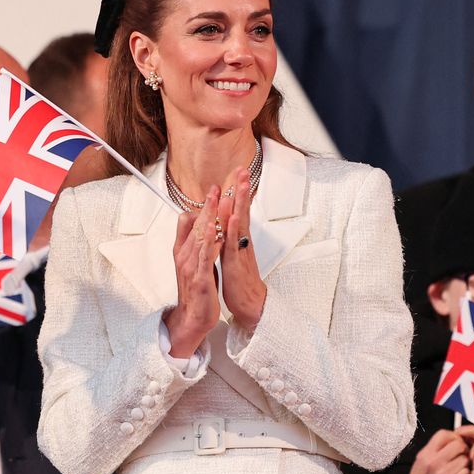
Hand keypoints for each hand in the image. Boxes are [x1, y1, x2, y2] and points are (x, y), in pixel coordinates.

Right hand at [164, 186, 221, 356]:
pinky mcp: (200, 278)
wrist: (192, 317)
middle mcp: (185, 256)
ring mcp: (192, 267)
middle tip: (215, 187)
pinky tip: (216, 230)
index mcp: (184, 251)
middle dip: (207, 206)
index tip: (213, 190)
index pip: (190, 223)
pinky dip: (211, 242)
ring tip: (217, 201)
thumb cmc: (196, 290)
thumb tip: (194, 222)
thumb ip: (192, 242)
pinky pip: (205, 257)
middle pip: (196, 226)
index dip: (202, 207)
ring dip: (209, 218)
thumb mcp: (192, 262)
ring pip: (200, 237)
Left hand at [219, 168, 266, 331]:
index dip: (237, 191)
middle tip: (242, 169)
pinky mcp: (235, 262)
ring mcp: (239, 250)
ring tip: (241, 184)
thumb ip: (228, 237)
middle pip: (242, 210)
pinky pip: (233, 242)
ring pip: (239, 222)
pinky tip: (233, 216)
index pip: (237, 209)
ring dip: (240, 202)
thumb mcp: (231, 253)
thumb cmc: (240, 280)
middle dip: (241, 189)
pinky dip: (233, 228)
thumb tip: (224, 222)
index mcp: (238, 238)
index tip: (238, 173)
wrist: (249, 303)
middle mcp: (241, 241)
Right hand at [401, 429, 469, 473]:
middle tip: (460, 451)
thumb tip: (451, 438)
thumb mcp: (421, 458)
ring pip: (465, 458)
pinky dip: (465, 471)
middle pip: (458, 445)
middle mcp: (435, 462)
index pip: (443, 434)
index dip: (452, 435)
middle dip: (462, 446)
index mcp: (426, 454)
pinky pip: (466, 472)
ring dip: (464, 459)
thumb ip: (434, 447)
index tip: (454, 439)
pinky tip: (459, 472)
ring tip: (459, 463)